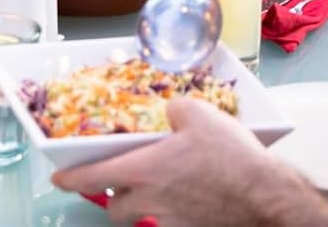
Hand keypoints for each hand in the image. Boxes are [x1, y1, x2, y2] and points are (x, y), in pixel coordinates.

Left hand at [53, 98, 299, 226]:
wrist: (269, 201)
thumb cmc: (232, 157)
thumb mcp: (197, 113)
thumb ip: (173, 111)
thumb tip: (170, 114)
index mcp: (144, 170)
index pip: (94, 177)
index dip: (71, 178)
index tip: (58, 180)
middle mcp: (152, 202)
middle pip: (116, 210)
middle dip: (114, 199)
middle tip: (122, 186)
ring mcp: (174, 224)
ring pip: (145, 221)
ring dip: (143, 210)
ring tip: (156, 194)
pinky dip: (174, 218)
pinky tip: (190, 205)